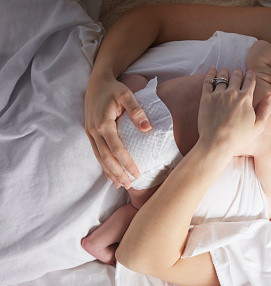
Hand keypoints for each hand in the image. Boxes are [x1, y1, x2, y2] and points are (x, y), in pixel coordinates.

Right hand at [84, 72, 151, 188]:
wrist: (96, 81)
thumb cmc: (114, 88)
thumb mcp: (127, 95)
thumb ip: (137, 111)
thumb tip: (148, 129)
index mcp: (103, 124)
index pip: (117, 149)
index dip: (127, 163)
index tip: (137, 174)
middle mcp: (94, 131)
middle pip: (106, 157)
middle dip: (117, 173)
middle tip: (129, 186)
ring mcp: (90, 132)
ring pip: (99, 157)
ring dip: (109, 172)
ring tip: (119, 185)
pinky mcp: (89, 133)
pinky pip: (97, 152)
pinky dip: (103, 165)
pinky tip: (109, 174)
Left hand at [197, 68, 270, 156]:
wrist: (217, 143)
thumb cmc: (239, 138)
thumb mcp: (258, 126)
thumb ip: (266, 109)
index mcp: (246, 98)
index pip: (250, 81)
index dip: (251, 75)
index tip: (251, 73)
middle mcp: (232, 93)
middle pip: (236, 76)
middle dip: (239, 73)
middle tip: (238, 72)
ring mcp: (218, 94)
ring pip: (222, 77)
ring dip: (225, 72)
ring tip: (225, 71)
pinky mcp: (206, 98)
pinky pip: (208, 81)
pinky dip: (210, 74)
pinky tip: (212, 70)